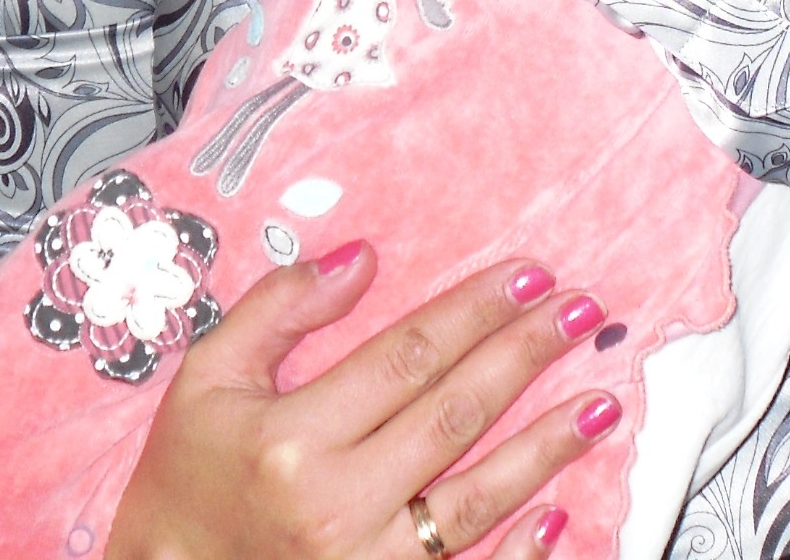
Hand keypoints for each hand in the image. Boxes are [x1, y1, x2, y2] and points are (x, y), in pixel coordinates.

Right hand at [107, 242, 615, 559]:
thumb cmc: (188, 475)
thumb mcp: (209, 377)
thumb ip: (280, 309)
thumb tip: (362, 258)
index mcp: (291, 438)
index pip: (408, 356)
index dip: (473, 310)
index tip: (527, 273)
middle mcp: (333, 505)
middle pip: (453, 415)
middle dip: (525, 356)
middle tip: (582, 312)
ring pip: (474, 499)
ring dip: (546, 447)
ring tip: (600, 401)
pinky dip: (519, 551)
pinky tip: (563, 513)